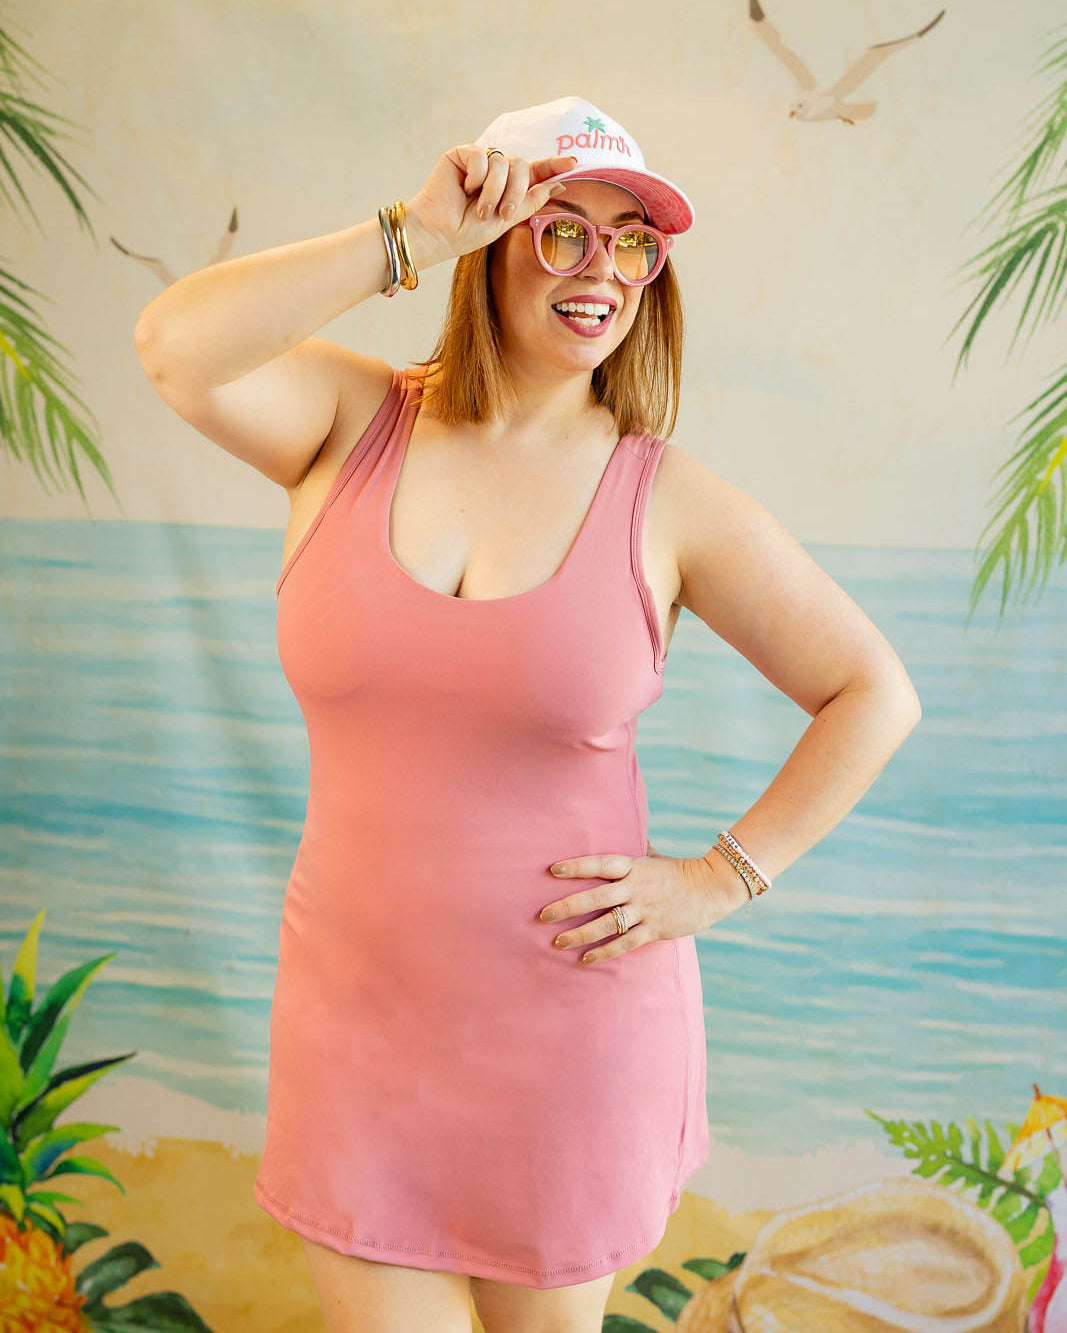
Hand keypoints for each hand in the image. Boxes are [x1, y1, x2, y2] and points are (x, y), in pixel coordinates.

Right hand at [406, 145, 577, 265]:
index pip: (535, 172)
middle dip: (517, 191)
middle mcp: (496, 172)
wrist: (439, 234)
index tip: (573, 163)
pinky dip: (477, 176)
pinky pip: (481, 155)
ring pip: (503, 162)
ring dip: (494, 190)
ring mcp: (479, 162)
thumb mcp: (506, 219)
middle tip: (503, 213)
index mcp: (508, 188)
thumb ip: (529, 200)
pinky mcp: (462, 155)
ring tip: (480, 209)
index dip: (553, 165)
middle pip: (522, 166)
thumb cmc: (467, 231)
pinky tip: (465, 189)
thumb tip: (557, 184)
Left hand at [537, 841, 750, 964]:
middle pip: (595, 897)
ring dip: (579, 934)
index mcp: (634, 866)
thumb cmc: (679, 870)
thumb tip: (623, 832)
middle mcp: (636, 887)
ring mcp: (645, 909)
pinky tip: (585, 959)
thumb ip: (636, 850)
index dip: (576, 867)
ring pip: (606, 925)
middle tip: (543, 915)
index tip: (553, 870)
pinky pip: (624, 944)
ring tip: (557, 942)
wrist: (713, 888)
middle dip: (566, 907)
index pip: (599, 864)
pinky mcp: (654, 929)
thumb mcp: (655, 856)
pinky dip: (604, 953)